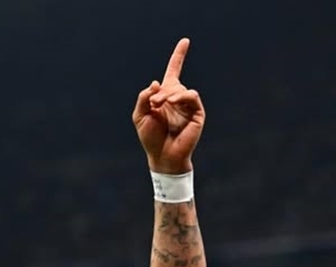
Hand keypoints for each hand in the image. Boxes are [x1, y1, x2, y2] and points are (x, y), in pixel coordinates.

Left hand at [133, 38, 204, 174]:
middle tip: (154, 104)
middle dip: (161, 92)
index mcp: (165, 96)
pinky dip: (181, 97)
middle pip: (172, 83)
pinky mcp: (197, 113)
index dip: (179, 56)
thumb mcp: (139, 115)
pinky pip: (192, 97)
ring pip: (181, 89)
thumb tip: (156, 83)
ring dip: (169, 95)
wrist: (162, 156)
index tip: (185, 41)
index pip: (173, 71)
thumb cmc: (151, 138)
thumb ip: (143, 97)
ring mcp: (188, 106)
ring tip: (161, 105)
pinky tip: (172, 103)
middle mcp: (178, 99)